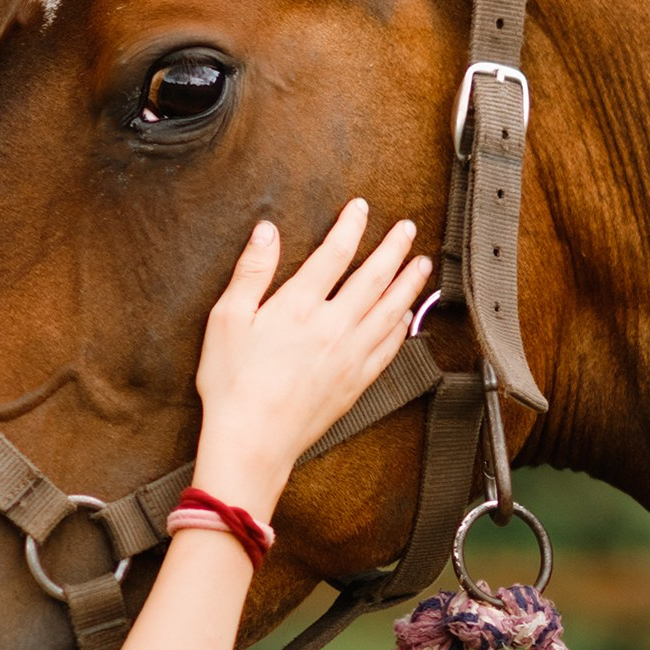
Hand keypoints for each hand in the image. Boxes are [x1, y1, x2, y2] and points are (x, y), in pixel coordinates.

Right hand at [193, 201, 430, 519]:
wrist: (252, 441)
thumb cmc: (232, 383)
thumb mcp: (227, 319)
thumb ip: (251, 272)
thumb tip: (267, 231)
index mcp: (299, 306)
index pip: (334, 254)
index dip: (350, 227)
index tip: (360, 208)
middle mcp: (333, 327)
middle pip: (373, 278)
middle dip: (393, 249)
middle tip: (408, 229)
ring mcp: (349, 356)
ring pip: (390, 311)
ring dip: (409, 285)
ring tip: (422, 265)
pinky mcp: (355, 383)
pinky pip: (388, 349)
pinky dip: (402, 329)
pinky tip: (407, 318)